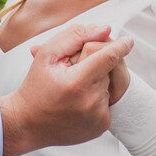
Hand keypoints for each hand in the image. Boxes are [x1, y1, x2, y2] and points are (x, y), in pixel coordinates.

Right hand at [0, 24, 134, 155]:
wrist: (27, 124)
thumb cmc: (35, 87)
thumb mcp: (47, 55)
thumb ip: (75, 37)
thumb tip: (105, 29)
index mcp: (76, 82)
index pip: (108, 57)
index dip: (120, 46)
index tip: (127, 40)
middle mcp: (90, 101)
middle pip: (108, 71)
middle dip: (96, 66)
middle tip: (74, 73)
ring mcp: (98, 117)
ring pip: (109, 87)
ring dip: (97, 83)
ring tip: (74, 90)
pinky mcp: (101, 126)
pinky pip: (108, 103)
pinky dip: (97, 99)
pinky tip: (79, 102)